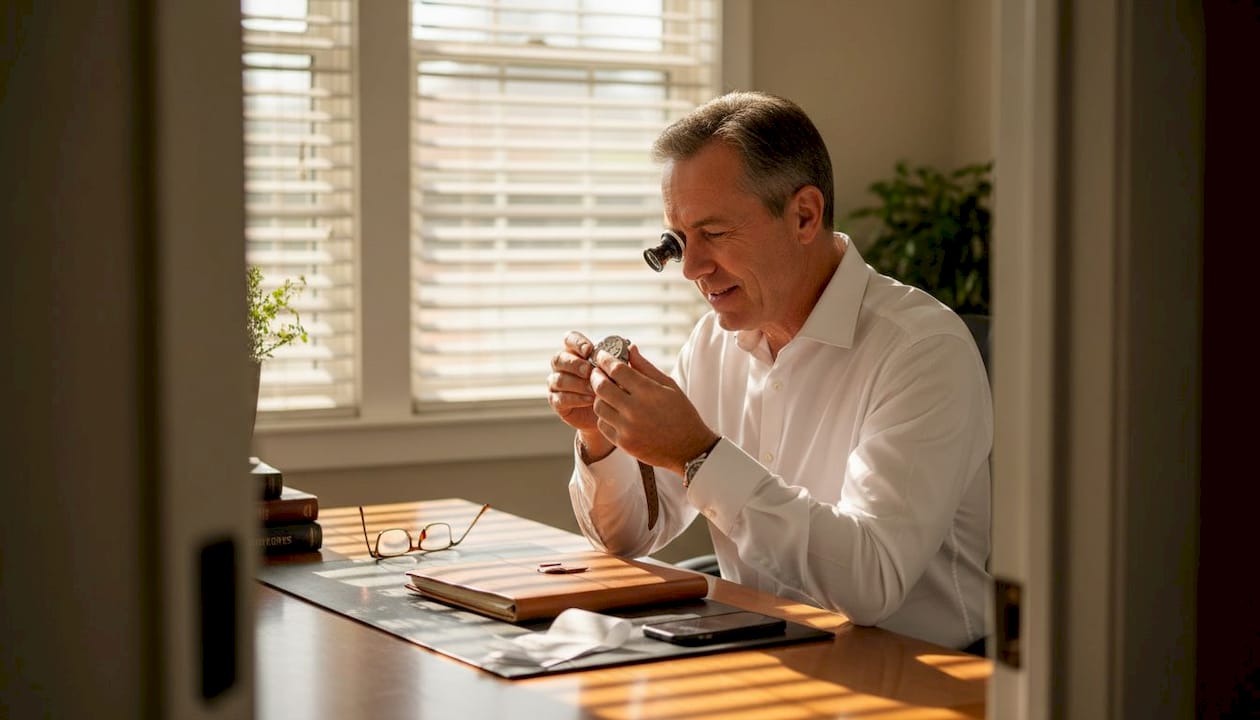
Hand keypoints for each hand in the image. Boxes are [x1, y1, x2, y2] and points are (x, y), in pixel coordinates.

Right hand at [547, 331, 615, 458]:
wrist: (610, 414)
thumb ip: (626, 361)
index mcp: (576, 352)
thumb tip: (632, 347)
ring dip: (576, 383)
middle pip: (559, 358)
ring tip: (594, 390)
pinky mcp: (557, 402)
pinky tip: (590, 400)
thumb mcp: (623, 374)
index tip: (589, 350)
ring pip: (558, 379)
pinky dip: (575, 398)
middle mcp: (563, 366)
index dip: (576, 342)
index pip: (569, 339)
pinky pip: (560, 398)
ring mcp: (557, 384)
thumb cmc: (615, 388)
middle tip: (589, 371)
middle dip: (574, 364)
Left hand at [588, 343, 717, 474]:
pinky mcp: (623, 443)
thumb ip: (646, 367)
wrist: (689, 448)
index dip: (605, 359)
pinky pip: (602, 425)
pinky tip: (612, 411)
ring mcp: (628, 428)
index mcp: (649, 392)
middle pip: (602, 387)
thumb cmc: (681, 413)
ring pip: (599, 406)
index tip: (601, 355)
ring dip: (599, 396)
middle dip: (596, 376)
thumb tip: (630, 348)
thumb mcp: (669, 386)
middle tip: (597, 372)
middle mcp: (635, 409)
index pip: (617, 370)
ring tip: (606, 393)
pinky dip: (604, 415)